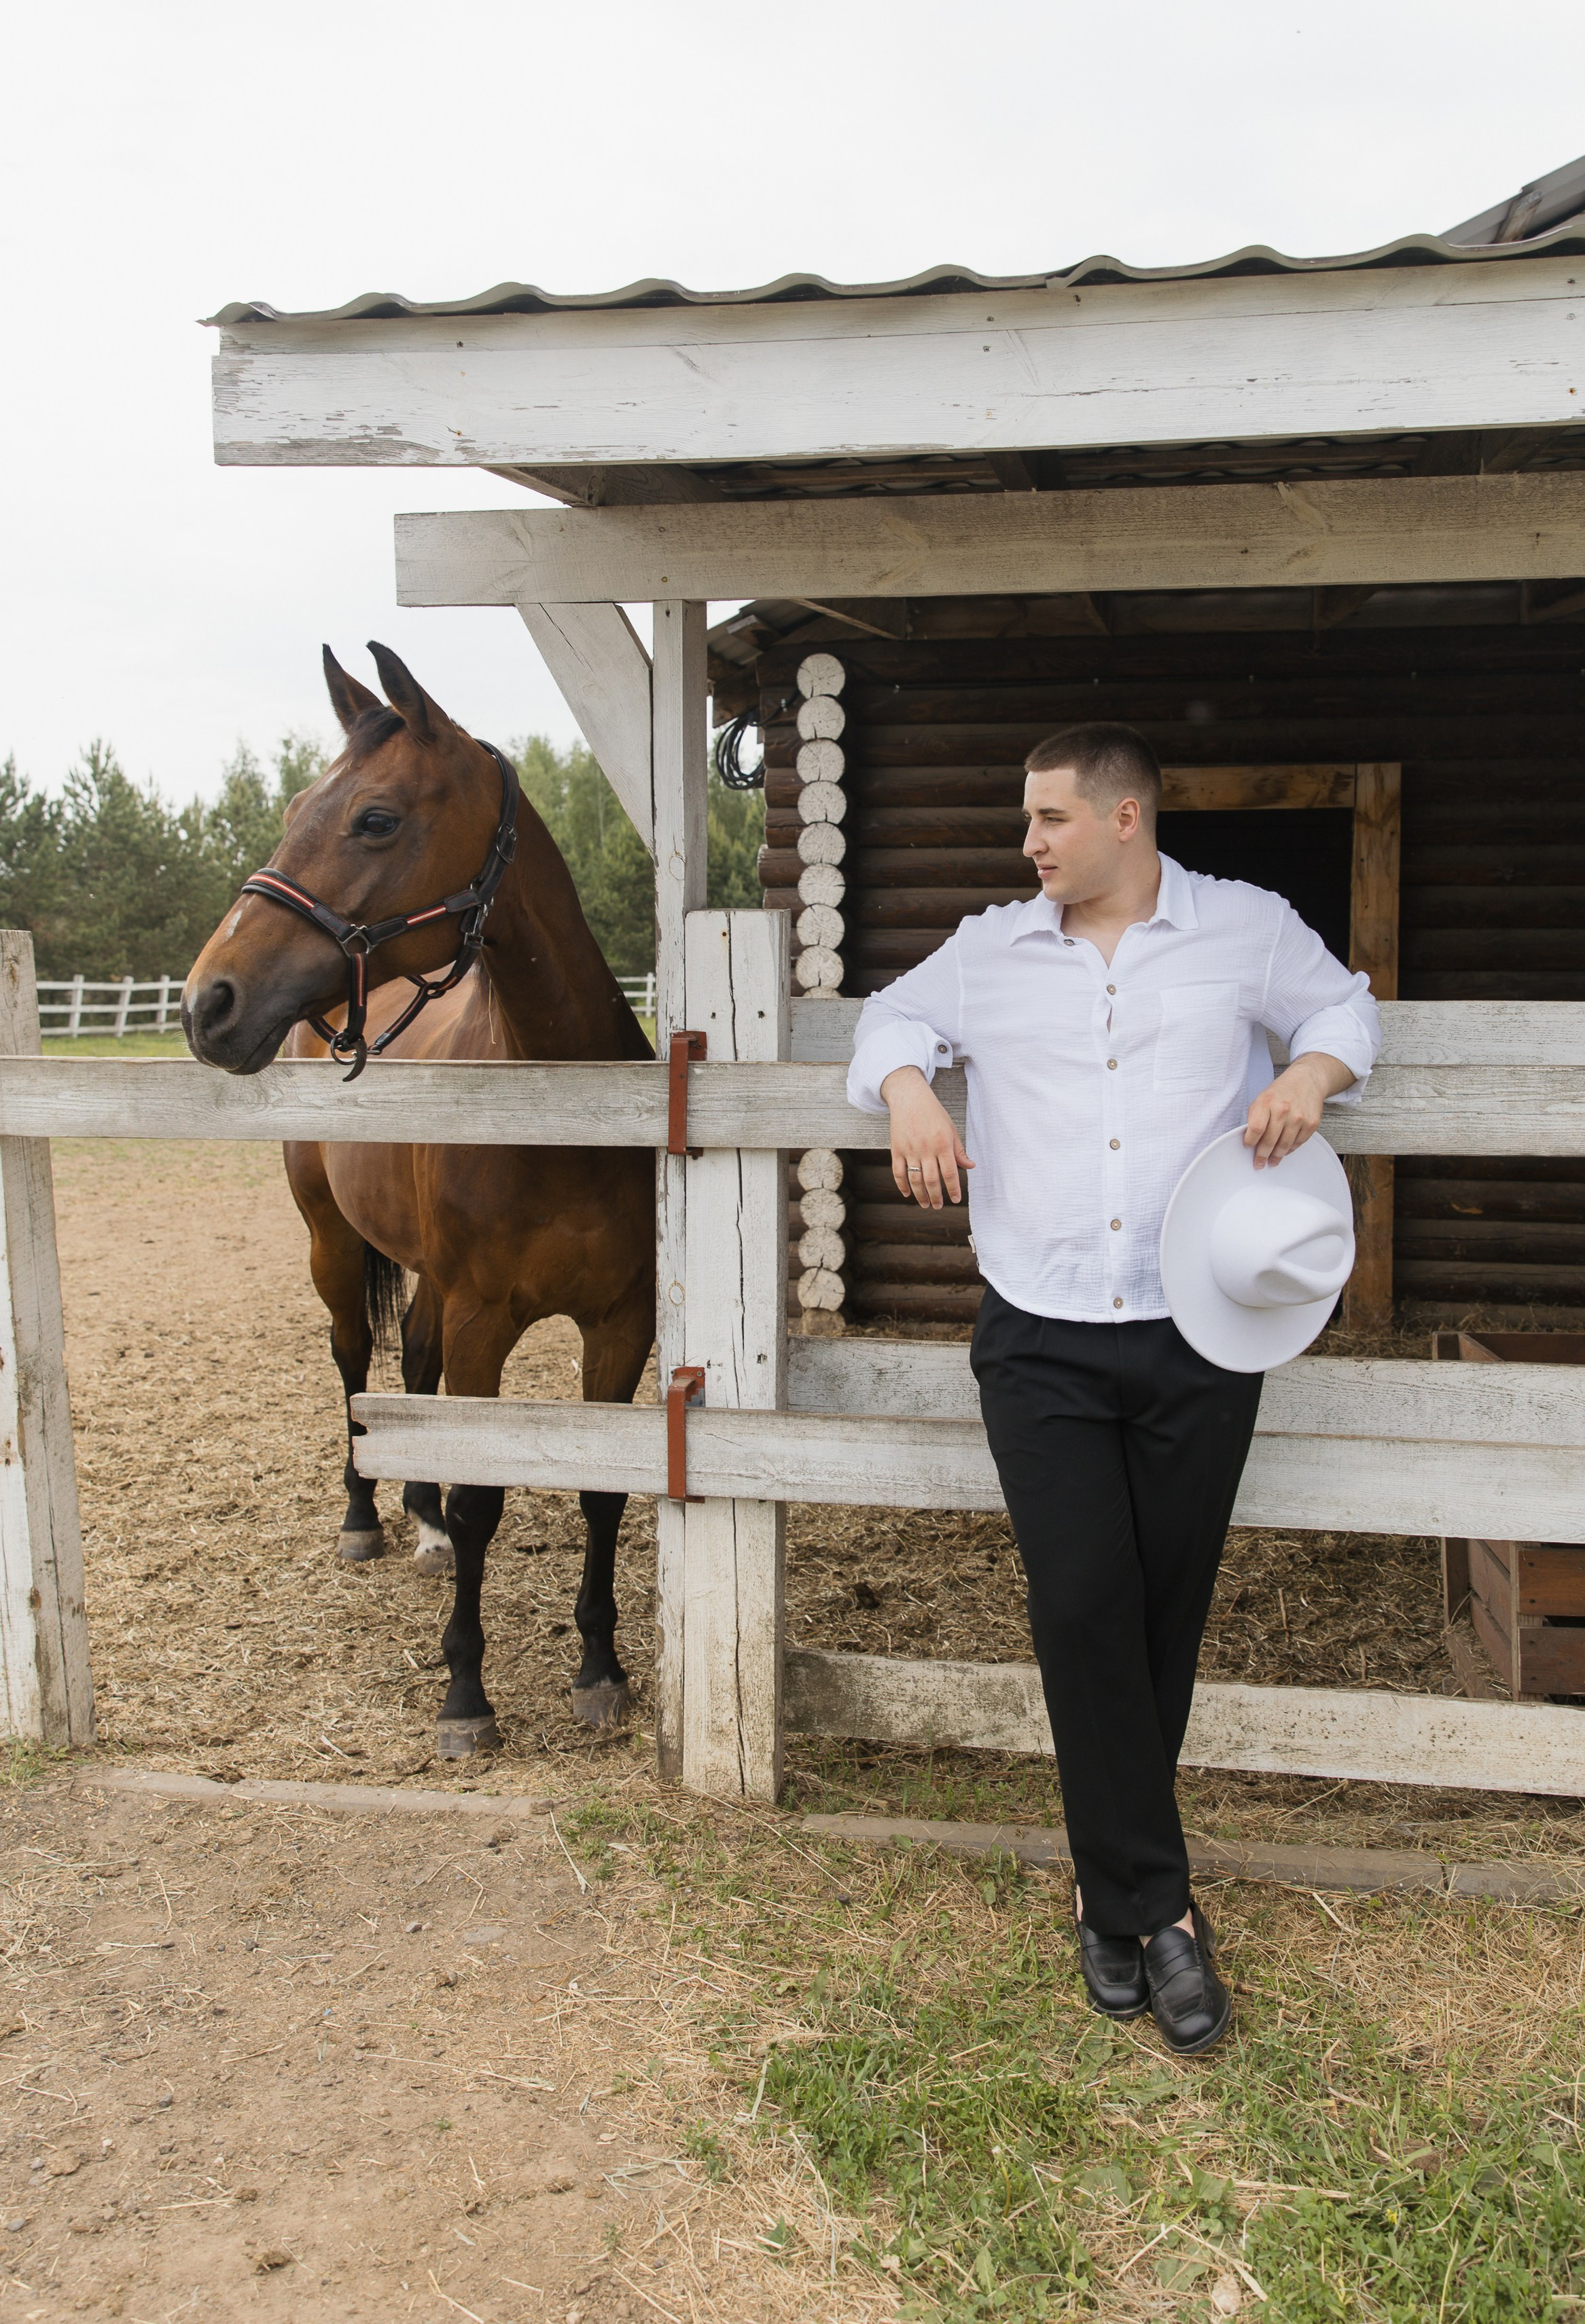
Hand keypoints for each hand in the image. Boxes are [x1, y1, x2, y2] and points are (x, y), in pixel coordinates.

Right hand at [880, 1065, 973, 1206]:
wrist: (909, 1098)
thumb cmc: (933, 1113)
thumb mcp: (950, 1129)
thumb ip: (958, 1150)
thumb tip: (970, 1166)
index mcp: (942, 1143)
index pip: (950, 1172)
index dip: (953, 1189)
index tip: (956, 1199)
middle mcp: (926, 1148)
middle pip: (931, 1180)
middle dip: (936, 1196)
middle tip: (939, 1206)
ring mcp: (909, 1150)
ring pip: (915, 1179)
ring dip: (920, 1195)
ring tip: (925, 1204)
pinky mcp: (896, 1149)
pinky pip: (898, 1172)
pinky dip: (902, 1185)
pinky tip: (907, 1194)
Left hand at [1244, 1051, 1353, 1167]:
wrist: (1307, 1080)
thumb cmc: (1281, 1091)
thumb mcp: (1262, 1098)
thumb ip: (1255, 1117)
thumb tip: (1250, 1138)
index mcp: (1267, 1102)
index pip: (1256, 1128)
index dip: (1250, 1141)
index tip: (1248, 1147)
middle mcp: (1283, 1110)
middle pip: (1270, 1140)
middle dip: (1262, 1155)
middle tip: (1259, 1163)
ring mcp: (1299, 1117)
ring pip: (1285, 1145)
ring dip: (1277, 1156)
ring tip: (1272, 1161)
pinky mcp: (1311, 1123)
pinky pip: (1298, 1143)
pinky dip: (1290, 1149)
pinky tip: (1285, 1151)